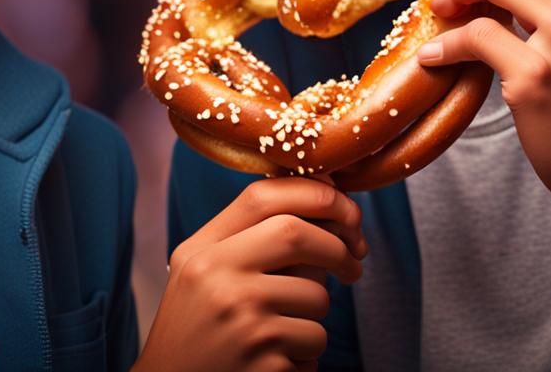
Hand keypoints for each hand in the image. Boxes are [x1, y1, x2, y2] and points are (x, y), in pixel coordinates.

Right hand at [134, 177, 365, 371]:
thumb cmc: (198, 330)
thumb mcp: (205, 273)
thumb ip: (251, 240)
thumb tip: (328, 206)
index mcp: (202, 251)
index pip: (261, 197)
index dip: (313, 194)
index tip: (344, 209)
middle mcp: (218, 278)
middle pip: (296, 233)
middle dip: (337, 246)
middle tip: (352, 264)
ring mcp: (242, 320)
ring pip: (316, 297)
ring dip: (316, 314)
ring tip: (284, 330)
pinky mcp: (265, 362)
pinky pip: (314, 343)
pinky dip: (307, 353)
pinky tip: (277, 360)